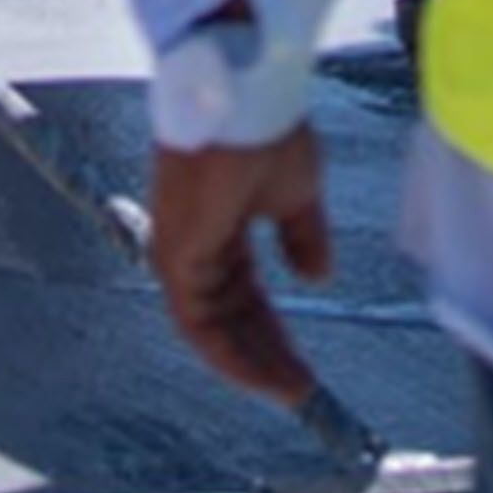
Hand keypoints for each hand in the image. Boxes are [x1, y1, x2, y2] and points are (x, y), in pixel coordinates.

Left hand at [147, 128, 330, 409]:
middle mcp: (192, 248)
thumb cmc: (266, 130)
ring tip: (293, 393)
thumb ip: (302, 236)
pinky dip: (233, 357)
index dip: (272, 334)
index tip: (303, 365)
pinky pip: (200, 327)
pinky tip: (270, 378)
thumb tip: (317, 275)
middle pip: (228, 320)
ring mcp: (180, 255)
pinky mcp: (175, 259)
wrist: (248, 99)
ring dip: (253, 365)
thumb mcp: (296, 194)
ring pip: (214, 331)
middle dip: (266, 357)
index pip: (243, 297)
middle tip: (301, 391)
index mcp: (217, 231)